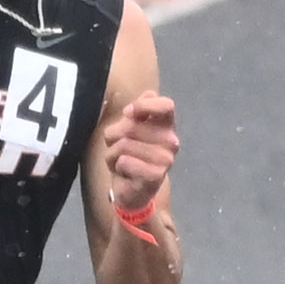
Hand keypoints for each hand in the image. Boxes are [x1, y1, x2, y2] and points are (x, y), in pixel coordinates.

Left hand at [102, 90, 178, 211]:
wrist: (132, 189)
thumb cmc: (131, 154)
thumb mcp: (130, 128)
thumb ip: (139, 108)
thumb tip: (148, 94)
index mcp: (167, 125)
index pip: (166, 105)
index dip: (144, 105)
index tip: (129, 113)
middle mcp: (171, 141)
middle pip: (132, 126)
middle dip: (115, 136)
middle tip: (120, 148)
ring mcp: (166, 159)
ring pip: (124, 144)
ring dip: (113, 154)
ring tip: (121, 162)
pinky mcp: (156, 176)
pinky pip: (125, 161)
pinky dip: (117, 166)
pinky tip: (125, 173)